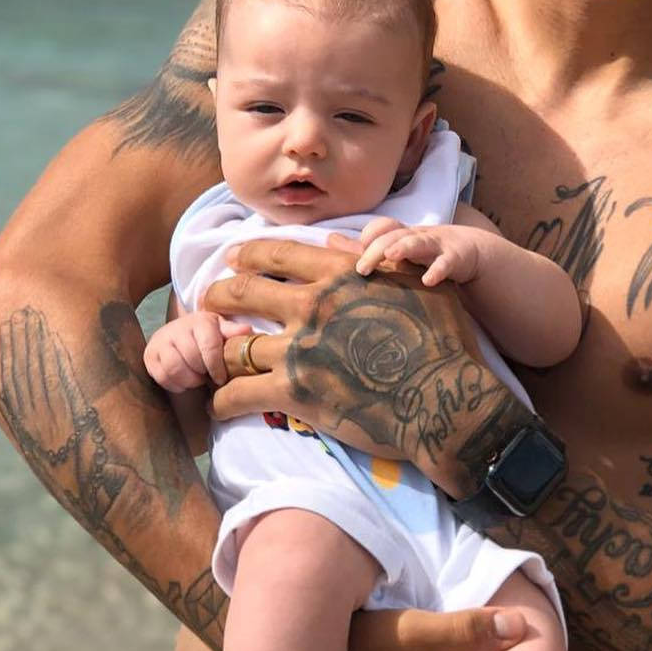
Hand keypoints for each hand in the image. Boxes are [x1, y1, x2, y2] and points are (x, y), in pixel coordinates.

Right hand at [143, 310, 253, 390]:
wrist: (180, 334)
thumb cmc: (208, 336)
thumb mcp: (222, 331)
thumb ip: (233, 332)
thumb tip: (247, 330)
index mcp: (200, 321)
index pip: (209, 346)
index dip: (216, 367)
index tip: (221, 379)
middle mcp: (177, 327)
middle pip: (192, 359)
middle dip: (203, 373)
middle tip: (207, 377)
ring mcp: (161, 341)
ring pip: (174, 368)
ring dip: (189, 380)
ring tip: (197, 380)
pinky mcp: (149, 355)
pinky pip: (161, 376)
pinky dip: (175, 385)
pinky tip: (184, 382)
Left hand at [200, 236, 530, 493]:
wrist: (446, 398)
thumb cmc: (443, 341)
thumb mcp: (418, 285)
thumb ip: (377, 259)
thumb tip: (338, 244)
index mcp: (340, 275)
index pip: (278, 253)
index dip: (248, 255)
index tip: (233, 260)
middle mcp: (312, 305)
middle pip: (242, 292)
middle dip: (216, 296)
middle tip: (206, 303)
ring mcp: (299, 349)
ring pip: (234, 346)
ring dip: (215, 354)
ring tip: (206, 361)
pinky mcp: (293, 392)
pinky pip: (238, 394)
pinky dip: (221, 401)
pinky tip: (216, 406)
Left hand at [354, 217, 485, 286]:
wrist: (470, 251)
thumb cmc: (425, 252)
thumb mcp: (397, 249)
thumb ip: (365, 248)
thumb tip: (329, 241)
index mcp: (402, 234)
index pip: (383, 227)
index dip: (370, 236)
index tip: (357, 253)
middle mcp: (417, 236)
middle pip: (395, 235)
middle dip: (377, 249)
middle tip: (361, 269)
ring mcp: (437, 245)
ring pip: (419, 242)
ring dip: (404, 247)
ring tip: (391, 256)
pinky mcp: (456, 258)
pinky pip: (447, 262)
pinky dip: (438, 270)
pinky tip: (429, 280)